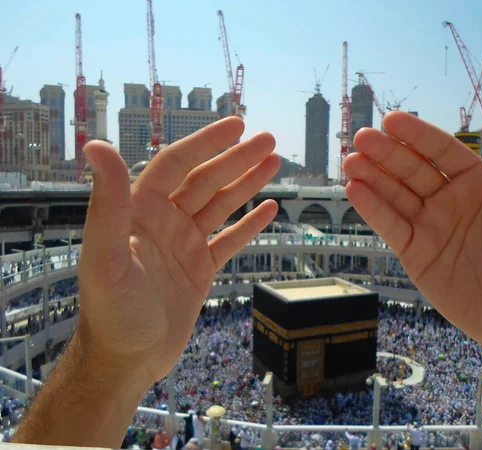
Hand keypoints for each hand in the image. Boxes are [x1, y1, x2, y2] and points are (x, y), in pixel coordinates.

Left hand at [78, 117, 279, 381]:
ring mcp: (184, 245)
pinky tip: (268, 209)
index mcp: (140, 211)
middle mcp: (163, 222)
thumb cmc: (111, 312)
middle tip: (270, 141)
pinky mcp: (199, 270)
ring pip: (220, 206)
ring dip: (247, 184)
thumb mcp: (106, 255)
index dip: (207, 144)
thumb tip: (95, 144)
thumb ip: (106, 201)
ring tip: (274, 164)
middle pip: (206, 181)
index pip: (177, 164)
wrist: (126, 361)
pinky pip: (228, 240)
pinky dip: (249, 224)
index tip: (237, 126)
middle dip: (238, 159)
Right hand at [344, 110, 481, 345]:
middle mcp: (449, 199)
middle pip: (411, 169)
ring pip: (394, 194)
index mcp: (478, 182)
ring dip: (372, 177)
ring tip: (351, 162)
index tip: (391, 121)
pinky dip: (372, 208)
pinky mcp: (414, 251)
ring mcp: (429, 224)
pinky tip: (355, 191)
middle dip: (386, 153)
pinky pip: (390, 225)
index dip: (416, 135)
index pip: (441, 151)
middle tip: (361, 139)